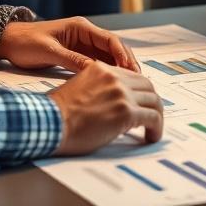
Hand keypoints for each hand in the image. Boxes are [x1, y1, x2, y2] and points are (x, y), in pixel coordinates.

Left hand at [0, 17, 138, 72]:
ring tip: (130, 84)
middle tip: (137, 79)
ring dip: (119, 68)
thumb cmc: (25, 42)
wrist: (6, 42)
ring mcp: (81, 44)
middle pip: (113, 47)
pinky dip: (107, 72)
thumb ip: (73, 60)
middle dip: (126, 61)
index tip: (132, 69)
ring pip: (107, 56)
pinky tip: (113, 83)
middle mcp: (84, 33)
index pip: (109, 39)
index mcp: (80, 27)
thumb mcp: (49, 51)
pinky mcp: (76, 54)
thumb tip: (96, 71)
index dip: (123, 54)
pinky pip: (97, 62)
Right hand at [49, 61, 163, 154]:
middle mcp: (114, 77)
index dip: (140, 90)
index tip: (142, 101)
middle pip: (147, 86)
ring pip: (154, 100)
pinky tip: (151, 136)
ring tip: (153, 128)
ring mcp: (121, 94)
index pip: (132, 75)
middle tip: (151, 114)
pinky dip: (156, 128)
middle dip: (152, 101)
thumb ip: (98, 87)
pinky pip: (152, 118)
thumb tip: (111, 102)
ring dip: (156, 115)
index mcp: (101, 68)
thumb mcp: (78, 86)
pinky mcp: (125, 112)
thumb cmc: (56, 112)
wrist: (49, 122)